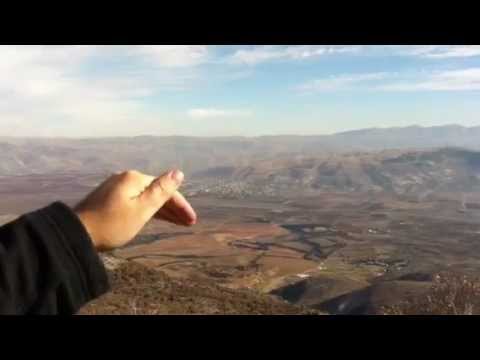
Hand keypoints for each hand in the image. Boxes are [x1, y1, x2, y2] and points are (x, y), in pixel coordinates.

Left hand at [74, 169, 196, 250]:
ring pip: (146, 197)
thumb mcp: (142, 209)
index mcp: (134, 178)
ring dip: (163, 210)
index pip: (165, 189)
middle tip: (188, 224)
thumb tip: (178, 173)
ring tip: (178, 223)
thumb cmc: (113, 224)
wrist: (77, 235)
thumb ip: (162, 190)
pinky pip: (136, 202)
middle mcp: (125, 179)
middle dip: (174, 208)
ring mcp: (116, 188)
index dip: (181, 204)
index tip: (192, 220)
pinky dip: (148, 210)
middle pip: (156, 192)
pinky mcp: (109, 199)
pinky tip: (155, 218)